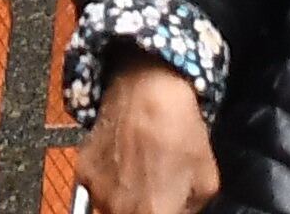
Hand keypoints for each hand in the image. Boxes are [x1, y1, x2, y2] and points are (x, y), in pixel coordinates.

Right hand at [75, 59, 222, 213]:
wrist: (147, 89)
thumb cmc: (181, 132)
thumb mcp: (207, 180)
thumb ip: (191, 209)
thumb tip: (181, 212)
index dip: (166, 212)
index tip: (170, 204)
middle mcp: (118, 210)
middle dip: (146, 209)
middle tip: (157, 188)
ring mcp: (96, 191)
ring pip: (111, 208)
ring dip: (126, 198)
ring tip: (140, 169)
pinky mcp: (82, 171)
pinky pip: (97, 187)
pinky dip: (109, 179)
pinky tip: (124, 157)